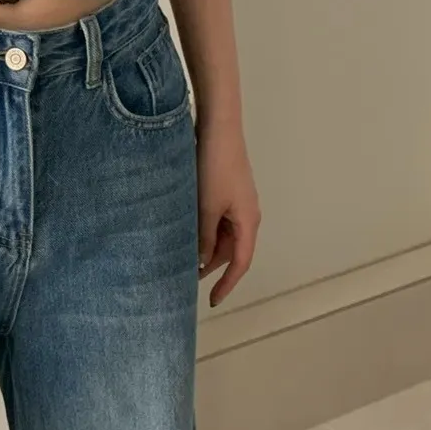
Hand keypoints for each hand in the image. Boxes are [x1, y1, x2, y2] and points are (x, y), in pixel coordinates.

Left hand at [197, 119, 260, 306]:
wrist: (219, 128)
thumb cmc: (215, 167)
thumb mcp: (206, 207)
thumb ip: (204, 237)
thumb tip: (202, 262)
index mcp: (248, 221)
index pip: (240, 263)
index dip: (227, 284)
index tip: (213, 302)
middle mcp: (247, 213)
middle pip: (231, 250)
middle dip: (211, 265)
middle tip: (185, 276)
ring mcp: (237, 201)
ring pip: (223, 234)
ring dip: (206, 247)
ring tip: (182, 255)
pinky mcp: (227, 190)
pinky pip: (218, 219)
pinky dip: (205, 230)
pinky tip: (186, 230)